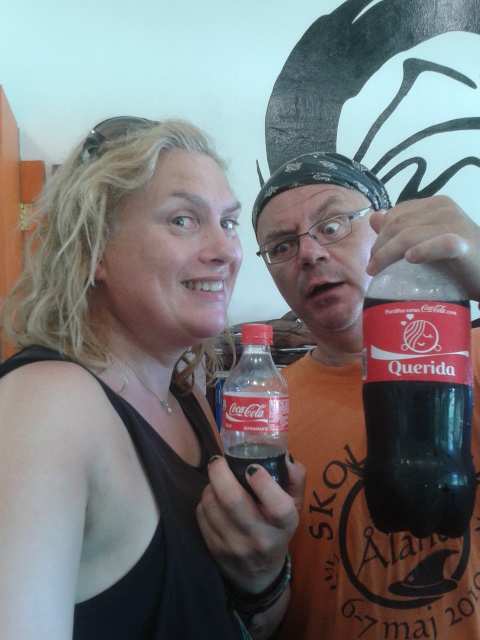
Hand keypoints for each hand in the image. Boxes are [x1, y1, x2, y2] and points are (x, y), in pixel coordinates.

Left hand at [196, 453, 304, 593]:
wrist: (260, 575)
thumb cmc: (278, 529)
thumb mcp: (295, 506)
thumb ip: (295, 478)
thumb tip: (286, 455)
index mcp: (284, 525)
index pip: (278, 506)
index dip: (263, 482)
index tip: (252, 467)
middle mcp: (260, 537)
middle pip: (232, 499)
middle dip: (220, 472)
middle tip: (218, 460)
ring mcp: (235, 545)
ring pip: (212, 504)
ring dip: (210, 485)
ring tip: (217, 480)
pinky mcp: (215, 549)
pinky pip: (201, 515)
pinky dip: (204, 500)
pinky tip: (213, 499)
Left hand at [367, 195, 479, 300]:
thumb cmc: (459, 260)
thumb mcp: (428, 241)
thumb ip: (403, 228)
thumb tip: (374, 217)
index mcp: (434, 204)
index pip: (395, 215)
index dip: (379, 236)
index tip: (373, 257)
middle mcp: (444, 208)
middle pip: (397, 225)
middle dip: (379, 247)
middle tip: (371, 268)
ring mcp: (455, 224)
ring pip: (409, 235)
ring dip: (388, 254)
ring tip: (377, 271)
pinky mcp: (464, 244)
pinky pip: (439, 244)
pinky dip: (422, 251)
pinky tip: (410, 260)